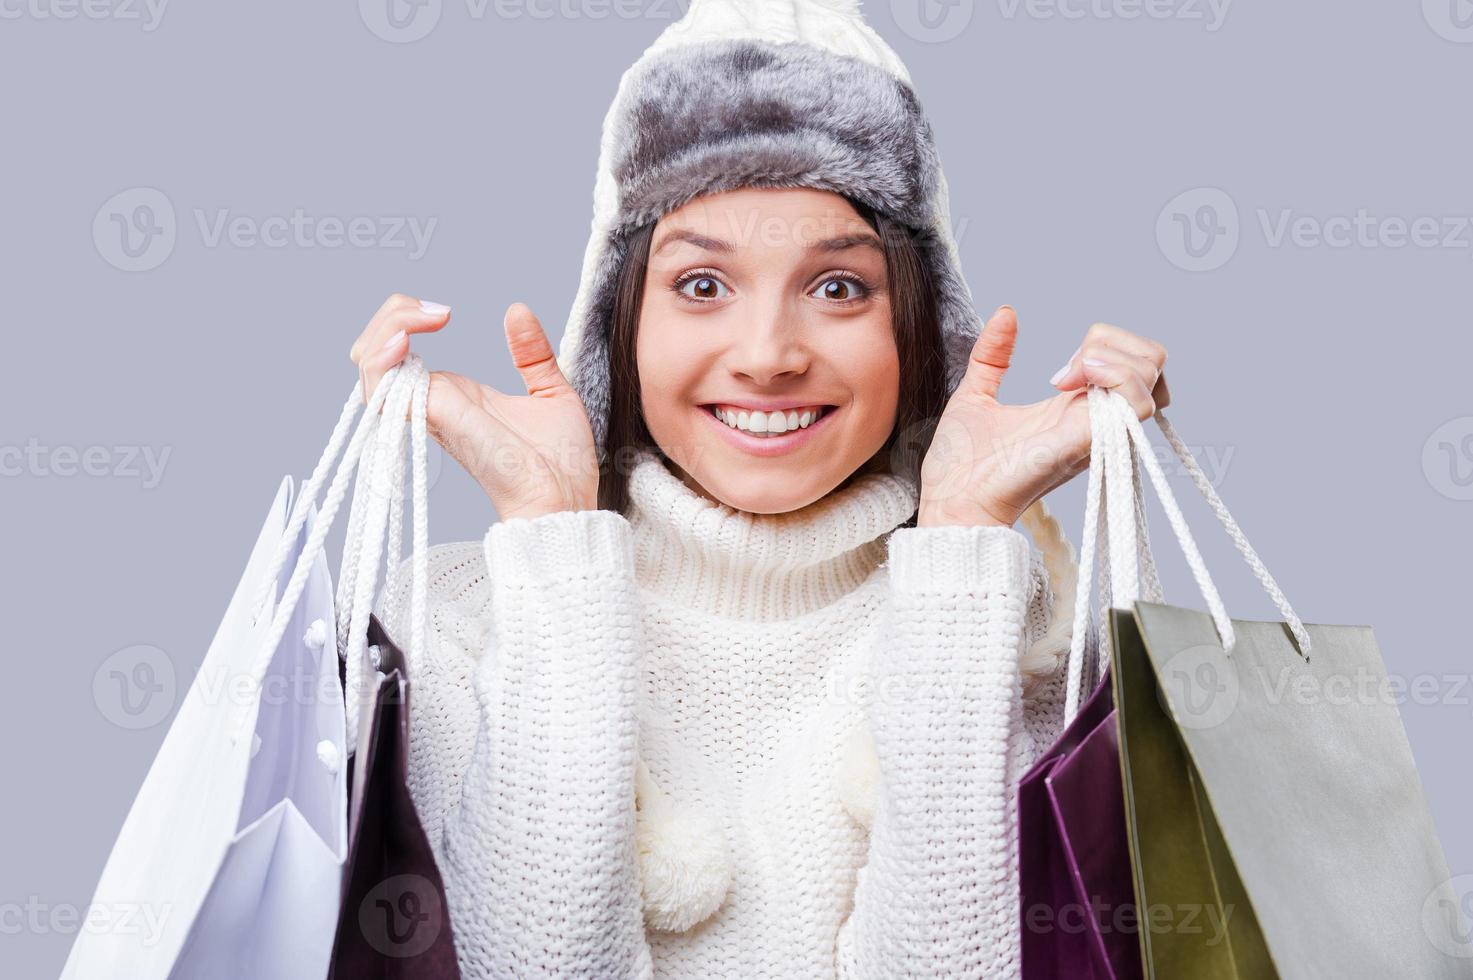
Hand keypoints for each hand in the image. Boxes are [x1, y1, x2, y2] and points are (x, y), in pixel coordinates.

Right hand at [349, 294, 598, 520]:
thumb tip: (517, 311)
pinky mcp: (438, 418)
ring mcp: (432, 412)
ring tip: (420, 316)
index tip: (444, 311)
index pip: (399, 353)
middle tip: (435, 310)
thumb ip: (531, 353)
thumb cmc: (559, 465)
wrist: (565, 497)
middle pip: (373, 355)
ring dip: (383, 332)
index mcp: (455, 396)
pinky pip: (385, 390)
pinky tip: (406, 341)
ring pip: (369, 369)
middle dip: (390, 317)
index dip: (407, 318)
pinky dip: (384, 360)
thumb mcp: (549, 390)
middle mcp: (434, 404)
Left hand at [916, 307, 1169, 527]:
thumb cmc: (961, 465)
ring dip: (1113, 357)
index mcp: (1075, 408)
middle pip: (1153, 362)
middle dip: (1115, 341)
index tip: (1056, 370)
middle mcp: (1095, 420)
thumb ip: (993, 354)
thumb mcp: (976, 392)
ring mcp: (1097, 432)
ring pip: (1153, 377)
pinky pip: (1138, 404)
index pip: (1131, 363)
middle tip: (1068, 367)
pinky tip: (1069, 381)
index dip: (1103, 344)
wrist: (951, 501)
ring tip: (1068, 373)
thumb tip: (1007, 312)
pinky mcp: (1091, 443)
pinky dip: (1114, 376)